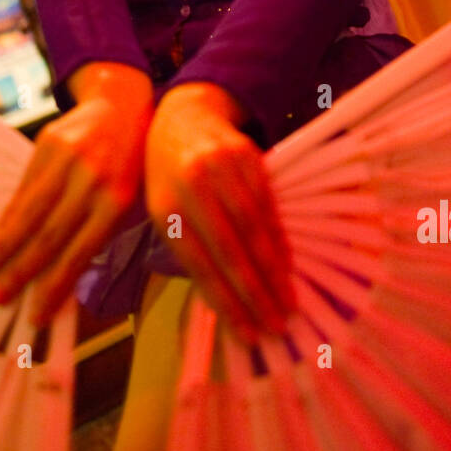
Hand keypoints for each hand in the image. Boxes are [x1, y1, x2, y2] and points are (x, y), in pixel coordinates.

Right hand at [0, 65, 153, 324]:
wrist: (122, 105)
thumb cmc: (132, 163)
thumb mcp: (133, 201)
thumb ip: (103, 236)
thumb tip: (62, 279)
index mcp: (117, 202)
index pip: (78, 254)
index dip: (54, 288)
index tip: (36, 315)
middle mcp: (91, 180)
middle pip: (48, 237)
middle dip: (21, 273)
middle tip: (0, 298)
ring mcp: (67, 160)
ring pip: (29, 212)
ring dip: (5, 247)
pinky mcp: (47, 143)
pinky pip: (23, 187)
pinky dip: (10, 215)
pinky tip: (0, 236)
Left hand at [144, 83, 296, 343]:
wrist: (183, 116)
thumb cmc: (167, 176)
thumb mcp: (162, 211)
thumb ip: (187, 251)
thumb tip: (224, 303)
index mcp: (165, 207)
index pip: (200, 265)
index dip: (227, 301)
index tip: (249, 333)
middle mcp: (193, 188)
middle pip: (231, 251)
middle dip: (257, 294)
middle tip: (278, 326)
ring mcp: (223, 170)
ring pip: (255, 230)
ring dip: (274, 273)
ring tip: (288, 304)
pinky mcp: (249, 158)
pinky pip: (269, 207)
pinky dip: (279, 241)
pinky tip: (288, 267)